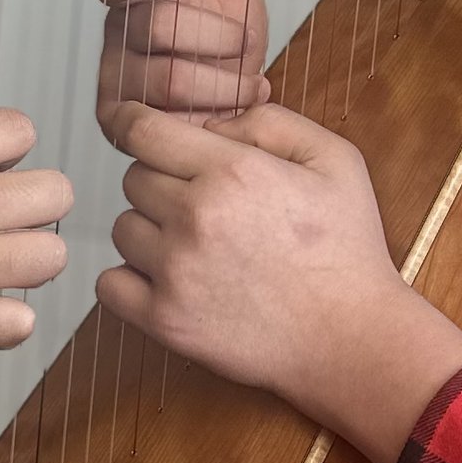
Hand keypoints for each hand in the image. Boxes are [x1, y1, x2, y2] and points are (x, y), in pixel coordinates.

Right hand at [93, 0, 267, 147]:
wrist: (245, 97)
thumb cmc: (232, 37)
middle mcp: (115, 38)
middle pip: (153, 24)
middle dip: (215, 33)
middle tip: (243, 40)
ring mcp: (116, 83)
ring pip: (166, 76)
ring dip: (222, 79)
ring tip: (249, 81)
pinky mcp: (123, 125)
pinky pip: (166, 117)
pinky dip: (216, 107)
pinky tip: (238, 103)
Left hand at [97, 102, 461, 462]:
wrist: (352, 338)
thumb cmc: (348, 249)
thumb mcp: (334, 160)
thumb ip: (268, 123)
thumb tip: (209, 124)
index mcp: (232, 171)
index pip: (141, 130)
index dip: (137, 126)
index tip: (143, 135)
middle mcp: (195, 217)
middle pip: (133, 179)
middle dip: (162, 184)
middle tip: (207, 208)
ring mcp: (175, 271)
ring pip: (122, 228)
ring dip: (149, 232)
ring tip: (198, 248)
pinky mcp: (164, 320)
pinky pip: (109, 284)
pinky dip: (130, 281)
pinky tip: (170, 281)